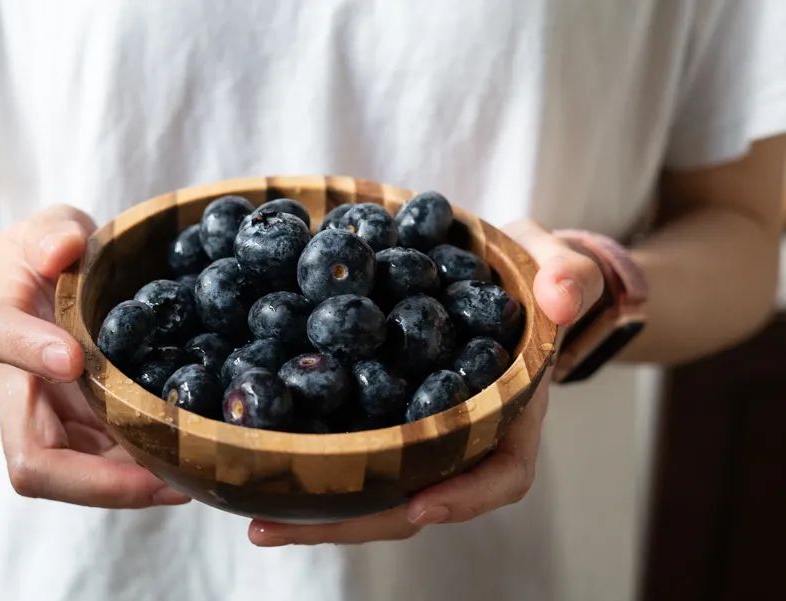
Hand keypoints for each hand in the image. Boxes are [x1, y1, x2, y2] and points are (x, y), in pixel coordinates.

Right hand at [0, 205, 189, 507]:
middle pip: (33, 460)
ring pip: (70, 479)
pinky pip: (104, 468)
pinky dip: (141, 475)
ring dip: (128, 487)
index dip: (31, 352)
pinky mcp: (79, 432)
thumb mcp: (46, 229)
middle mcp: (21, 391)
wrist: (19, 295)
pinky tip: (187, 464)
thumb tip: (64, 248)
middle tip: (163, 477)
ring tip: (189, 478)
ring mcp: (49, 420)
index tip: (74, 357)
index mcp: (5, 325)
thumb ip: (52, 233)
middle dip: (96, 478)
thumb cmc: (38, 259)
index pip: (0, 338)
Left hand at [248, 219, 602, 544]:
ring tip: (252, 518)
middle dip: (353, 519)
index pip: (502, 474)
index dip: (464, 497)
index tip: (418, 505)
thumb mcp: (558, 264)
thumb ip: (567, 276)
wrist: (506, 273)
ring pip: (375, 482)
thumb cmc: (536, 276)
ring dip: (317, 505)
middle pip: (416, 497)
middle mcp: (462, 434)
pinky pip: (351, 441)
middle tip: (277, 528)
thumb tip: (560, 298)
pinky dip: (311, 457)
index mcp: (510, 413)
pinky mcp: (384, 408)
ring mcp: (420, 427)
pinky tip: (259, 457)